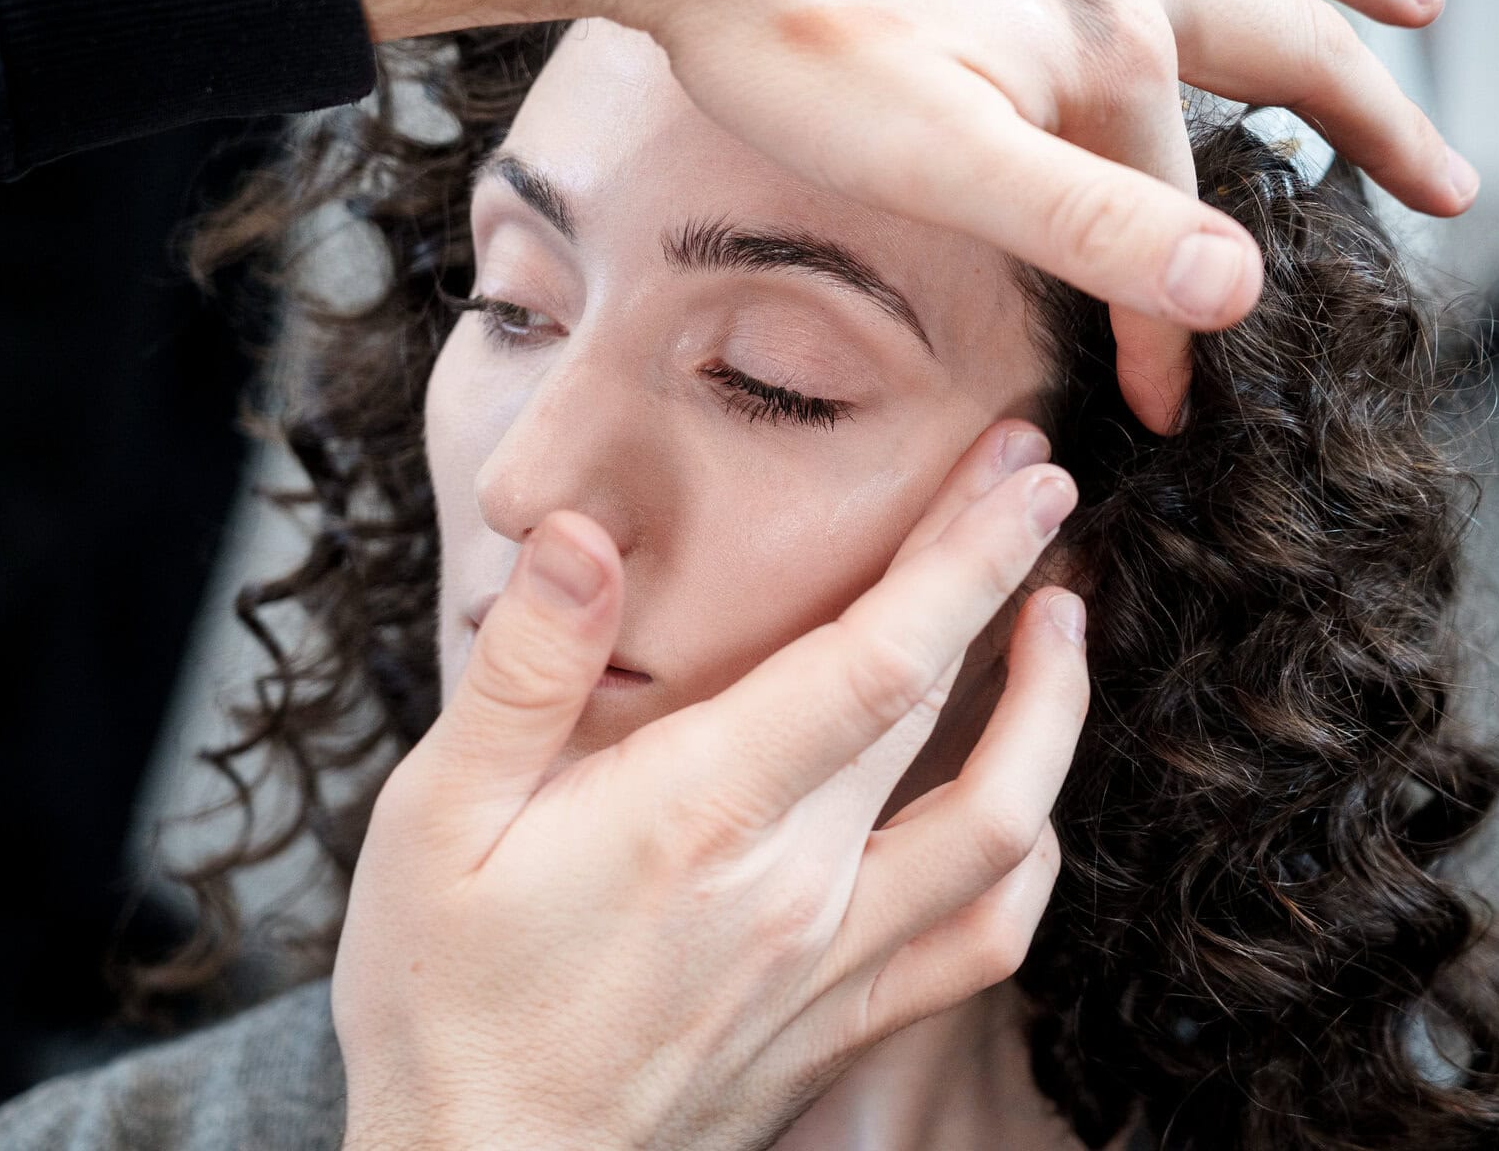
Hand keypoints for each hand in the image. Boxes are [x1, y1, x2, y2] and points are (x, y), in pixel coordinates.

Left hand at [318, 0, 1473, 432]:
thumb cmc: (785, 29)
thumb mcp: (934, 161)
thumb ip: (1088, 225)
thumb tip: (1237, 285)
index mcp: (1110, 46)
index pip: (1173, 220)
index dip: (1175, 333)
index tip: (1169, 413)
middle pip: (1285, 48)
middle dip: (1372, 128)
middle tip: (1455, 187)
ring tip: (1417, 1)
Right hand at [332, 422, 1088, 1150]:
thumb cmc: (442, 1002)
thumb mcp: (434, 818)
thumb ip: (523, 669)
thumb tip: (583, 534)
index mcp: (698, 815)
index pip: (878, 658)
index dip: (965, 552)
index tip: (1020, 471)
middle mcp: (795, 889)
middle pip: (950, 713)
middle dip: (1011, 583)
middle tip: (1039, 493)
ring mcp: (833, 965)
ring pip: (1005, 831)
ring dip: (1053, 715)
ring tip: (1064, 624)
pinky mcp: (844, 1026)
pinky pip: (983, 941)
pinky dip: (1028, 855)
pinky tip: (1028, 802)